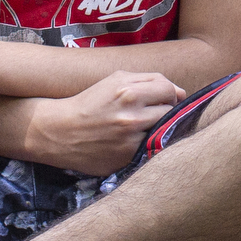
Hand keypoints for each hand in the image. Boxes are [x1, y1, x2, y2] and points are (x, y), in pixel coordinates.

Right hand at [27, 72, 186, 175]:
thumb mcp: (114, 81)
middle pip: (170, 111)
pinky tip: (133, 140)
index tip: (161, 98)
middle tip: (149, 113)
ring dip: (157, 128)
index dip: (168, 93)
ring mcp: (129, 140)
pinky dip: (147, 144)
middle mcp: (131, 117)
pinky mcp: (126, 159)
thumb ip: (148, 81)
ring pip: (163, 131)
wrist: (60, 132)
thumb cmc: (90, 102)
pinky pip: (150, 149)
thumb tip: (180, 93)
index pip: (168, 90)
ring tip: (141, 126)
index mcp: (128, 92)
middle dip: (165, 110)